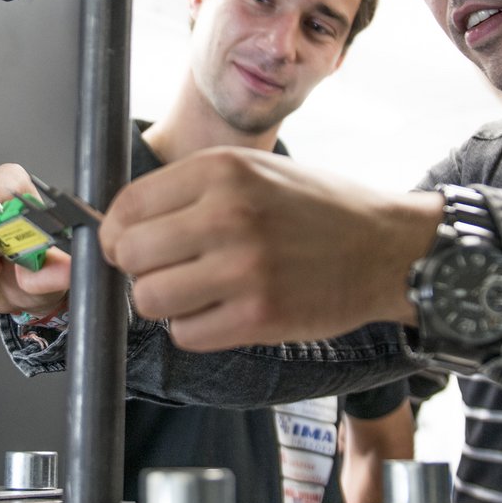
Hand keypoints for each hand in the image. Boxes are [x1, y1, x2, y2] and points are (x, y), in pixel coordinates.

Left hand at [99, 148, 437, 349]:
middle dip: (135, 267)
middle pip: (128, 254)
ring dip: (162, 301)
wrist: (388, 248)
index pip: (126, 206)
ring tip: (193, 290)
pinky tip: (221, 310)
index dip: (113, 232)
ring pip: (149, 299)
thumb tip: (119, 222)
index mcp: (222, 170)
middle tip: (161, 269)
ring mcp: (244, 269)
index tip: (123, 243)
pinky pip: (186, 334)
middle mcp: (228, 214)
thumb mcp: (255, 168)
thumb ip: (190, 189)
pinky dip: (194, 328)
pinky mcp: (260, 317)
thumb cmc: (317, 207)